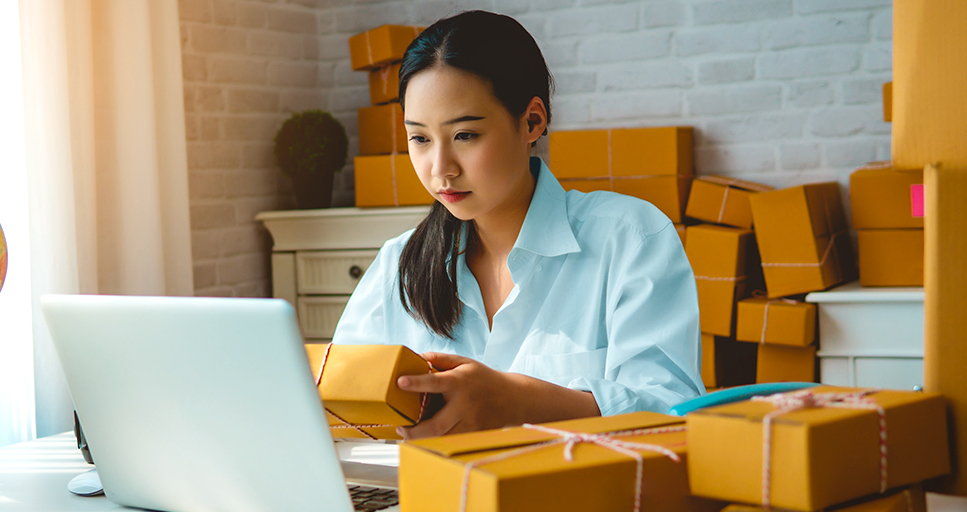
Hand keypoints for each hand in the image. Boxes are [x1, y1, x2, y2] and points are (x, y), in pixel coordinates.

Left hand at [396, 352, 600, 439]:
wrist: (513, 398)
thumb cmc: (483, 378)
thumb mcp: (464, 362)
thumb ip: (440, 359)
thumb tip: (416, 357)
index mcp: (460, 382)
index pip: (435, 382)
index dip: (417, 382)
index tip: (400, 381)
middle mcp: (464, 405)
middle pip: (437, 424)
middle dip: (415, 431)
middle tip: (400, 428)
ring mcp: (470, 422)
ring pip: (442, 437)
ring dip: (422, 438)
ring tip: (408, 434)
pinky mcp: (474, 434)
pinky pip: (451, 441)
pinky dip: (436, 440)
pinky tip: (426, 437)